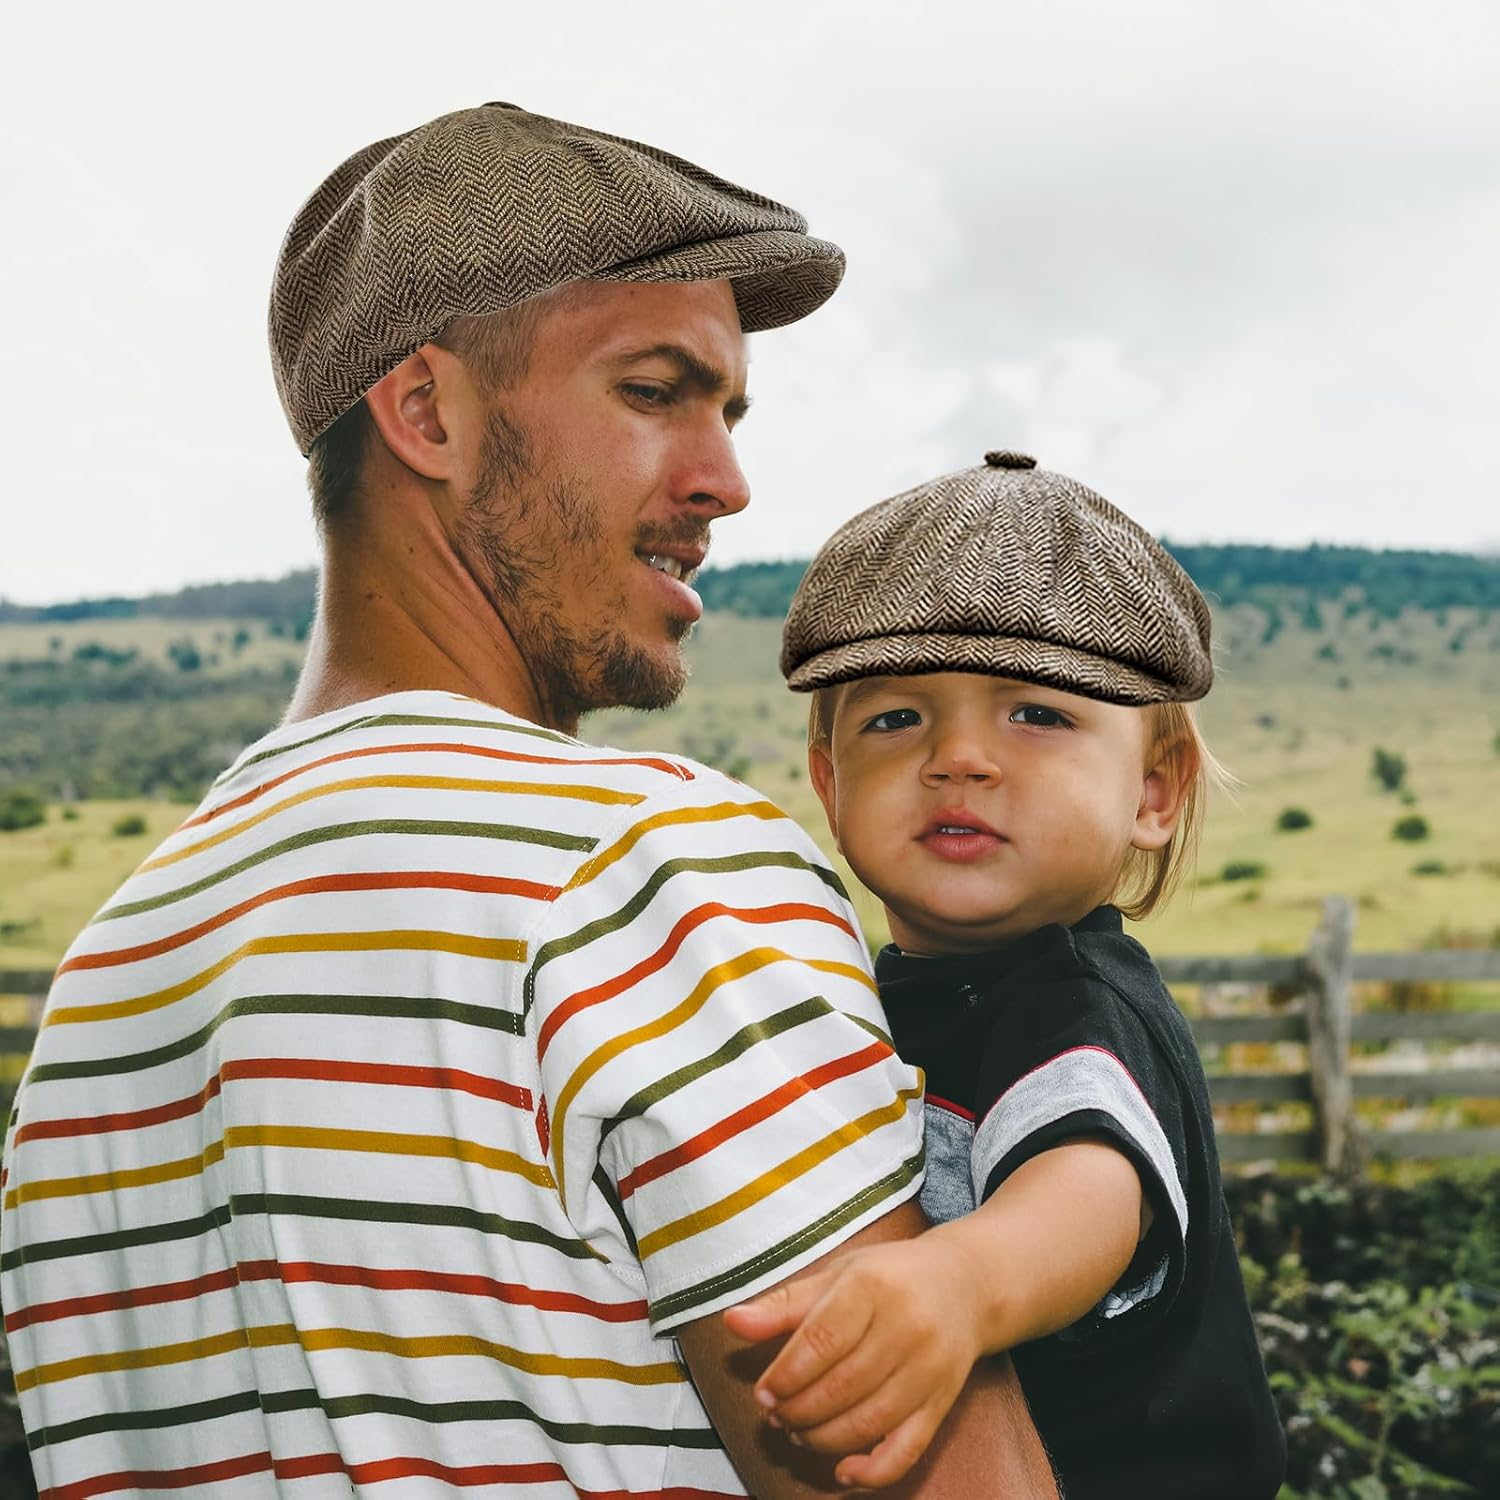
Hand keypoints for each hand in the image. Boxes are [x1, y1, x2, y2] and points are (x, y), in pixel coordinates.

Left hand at [722, 1233, 988, 1489]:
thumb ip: (784, 1304)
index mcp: (872, 1286)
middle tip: (776, 1416)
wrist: (964, 1285)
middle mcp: (906, 1326)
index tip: (763, 1393)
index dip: (786, 1374)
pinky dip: (874, 1471)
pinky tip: (844, 1472)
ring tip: (798, 1432)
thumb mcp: (837, 1275)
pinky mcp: (943, 1402)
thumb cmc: (888, 1278)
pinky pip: (908, 1449)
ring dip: (824, 1438)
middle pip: (842, 1385)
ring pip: (870, 1421)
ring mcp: (929, 1368)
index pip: (822, 1340)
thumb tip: (732, 1323)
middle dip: (799, 1409)